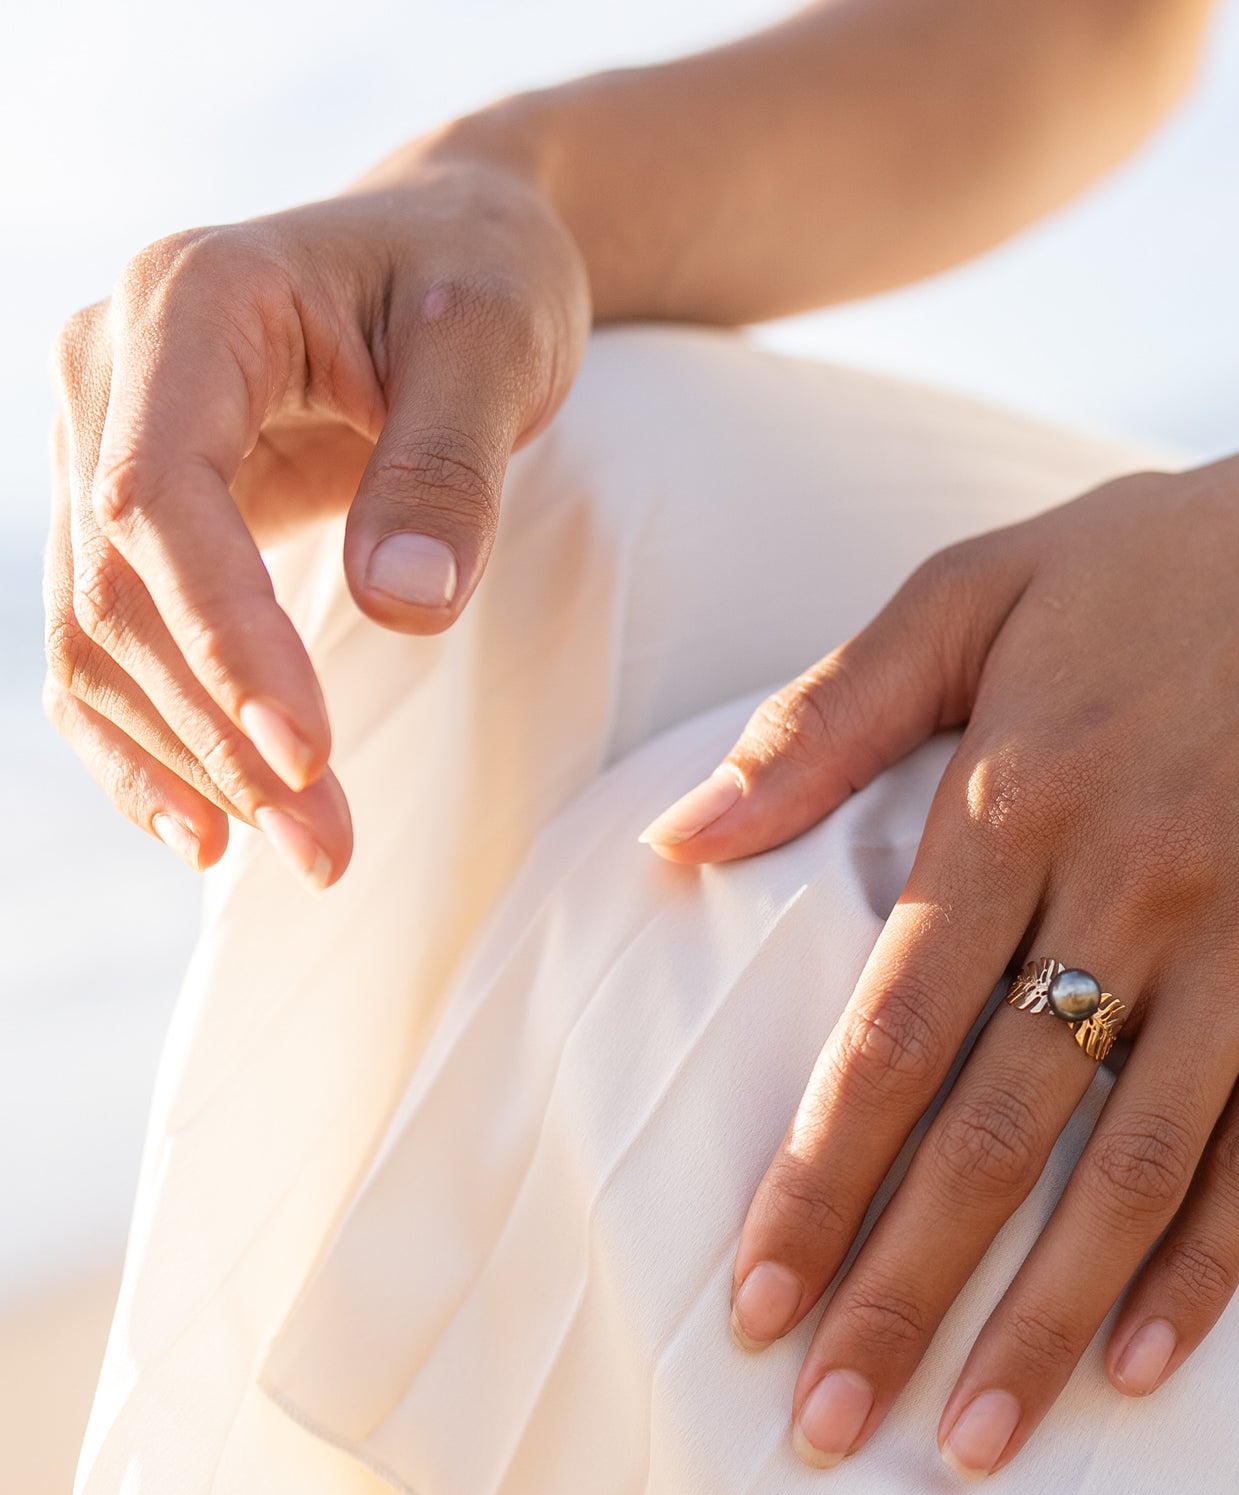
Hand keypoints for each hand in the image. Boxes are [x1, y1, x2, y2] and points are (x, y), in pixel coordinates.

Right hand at [43, 153, 587, 884]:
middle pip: (122, 585)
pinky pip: (110, 642)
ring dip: (192, 762)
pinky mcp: (133, 513)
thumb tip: (405, 609)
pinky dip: (149, 742)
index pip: (159, 494)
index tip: (306, 755)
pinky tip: (212, 834)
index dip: (222, 637)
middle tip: (333, 852)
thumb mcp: (496, 345)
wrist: (452, 253)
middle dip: (222, 734)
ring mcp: (104, 442)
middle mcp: (110, 370)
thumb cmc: (482, 279)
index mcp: (189, 303)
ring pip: (102, 633)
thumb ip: (449, 466)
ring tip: (307, 857)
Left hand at [641, 387, 1238, 1476]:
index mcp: (1020, 789)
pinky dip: (1216, 1262)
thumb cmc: (1158, 566)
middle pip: (1004, 1125)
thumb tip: (677, 842)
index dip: (820, 1178)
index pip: (895, 1030)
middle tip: (832, 1428)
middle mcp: (1140, 876)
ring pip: (1140, 1161)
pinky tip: (1148, 1365)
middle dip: (909, 1288)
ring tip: (975, 1440)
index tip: (754, 1305)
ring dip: (1052, 1315)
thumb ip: (824, 718)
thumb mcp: (970, 590)